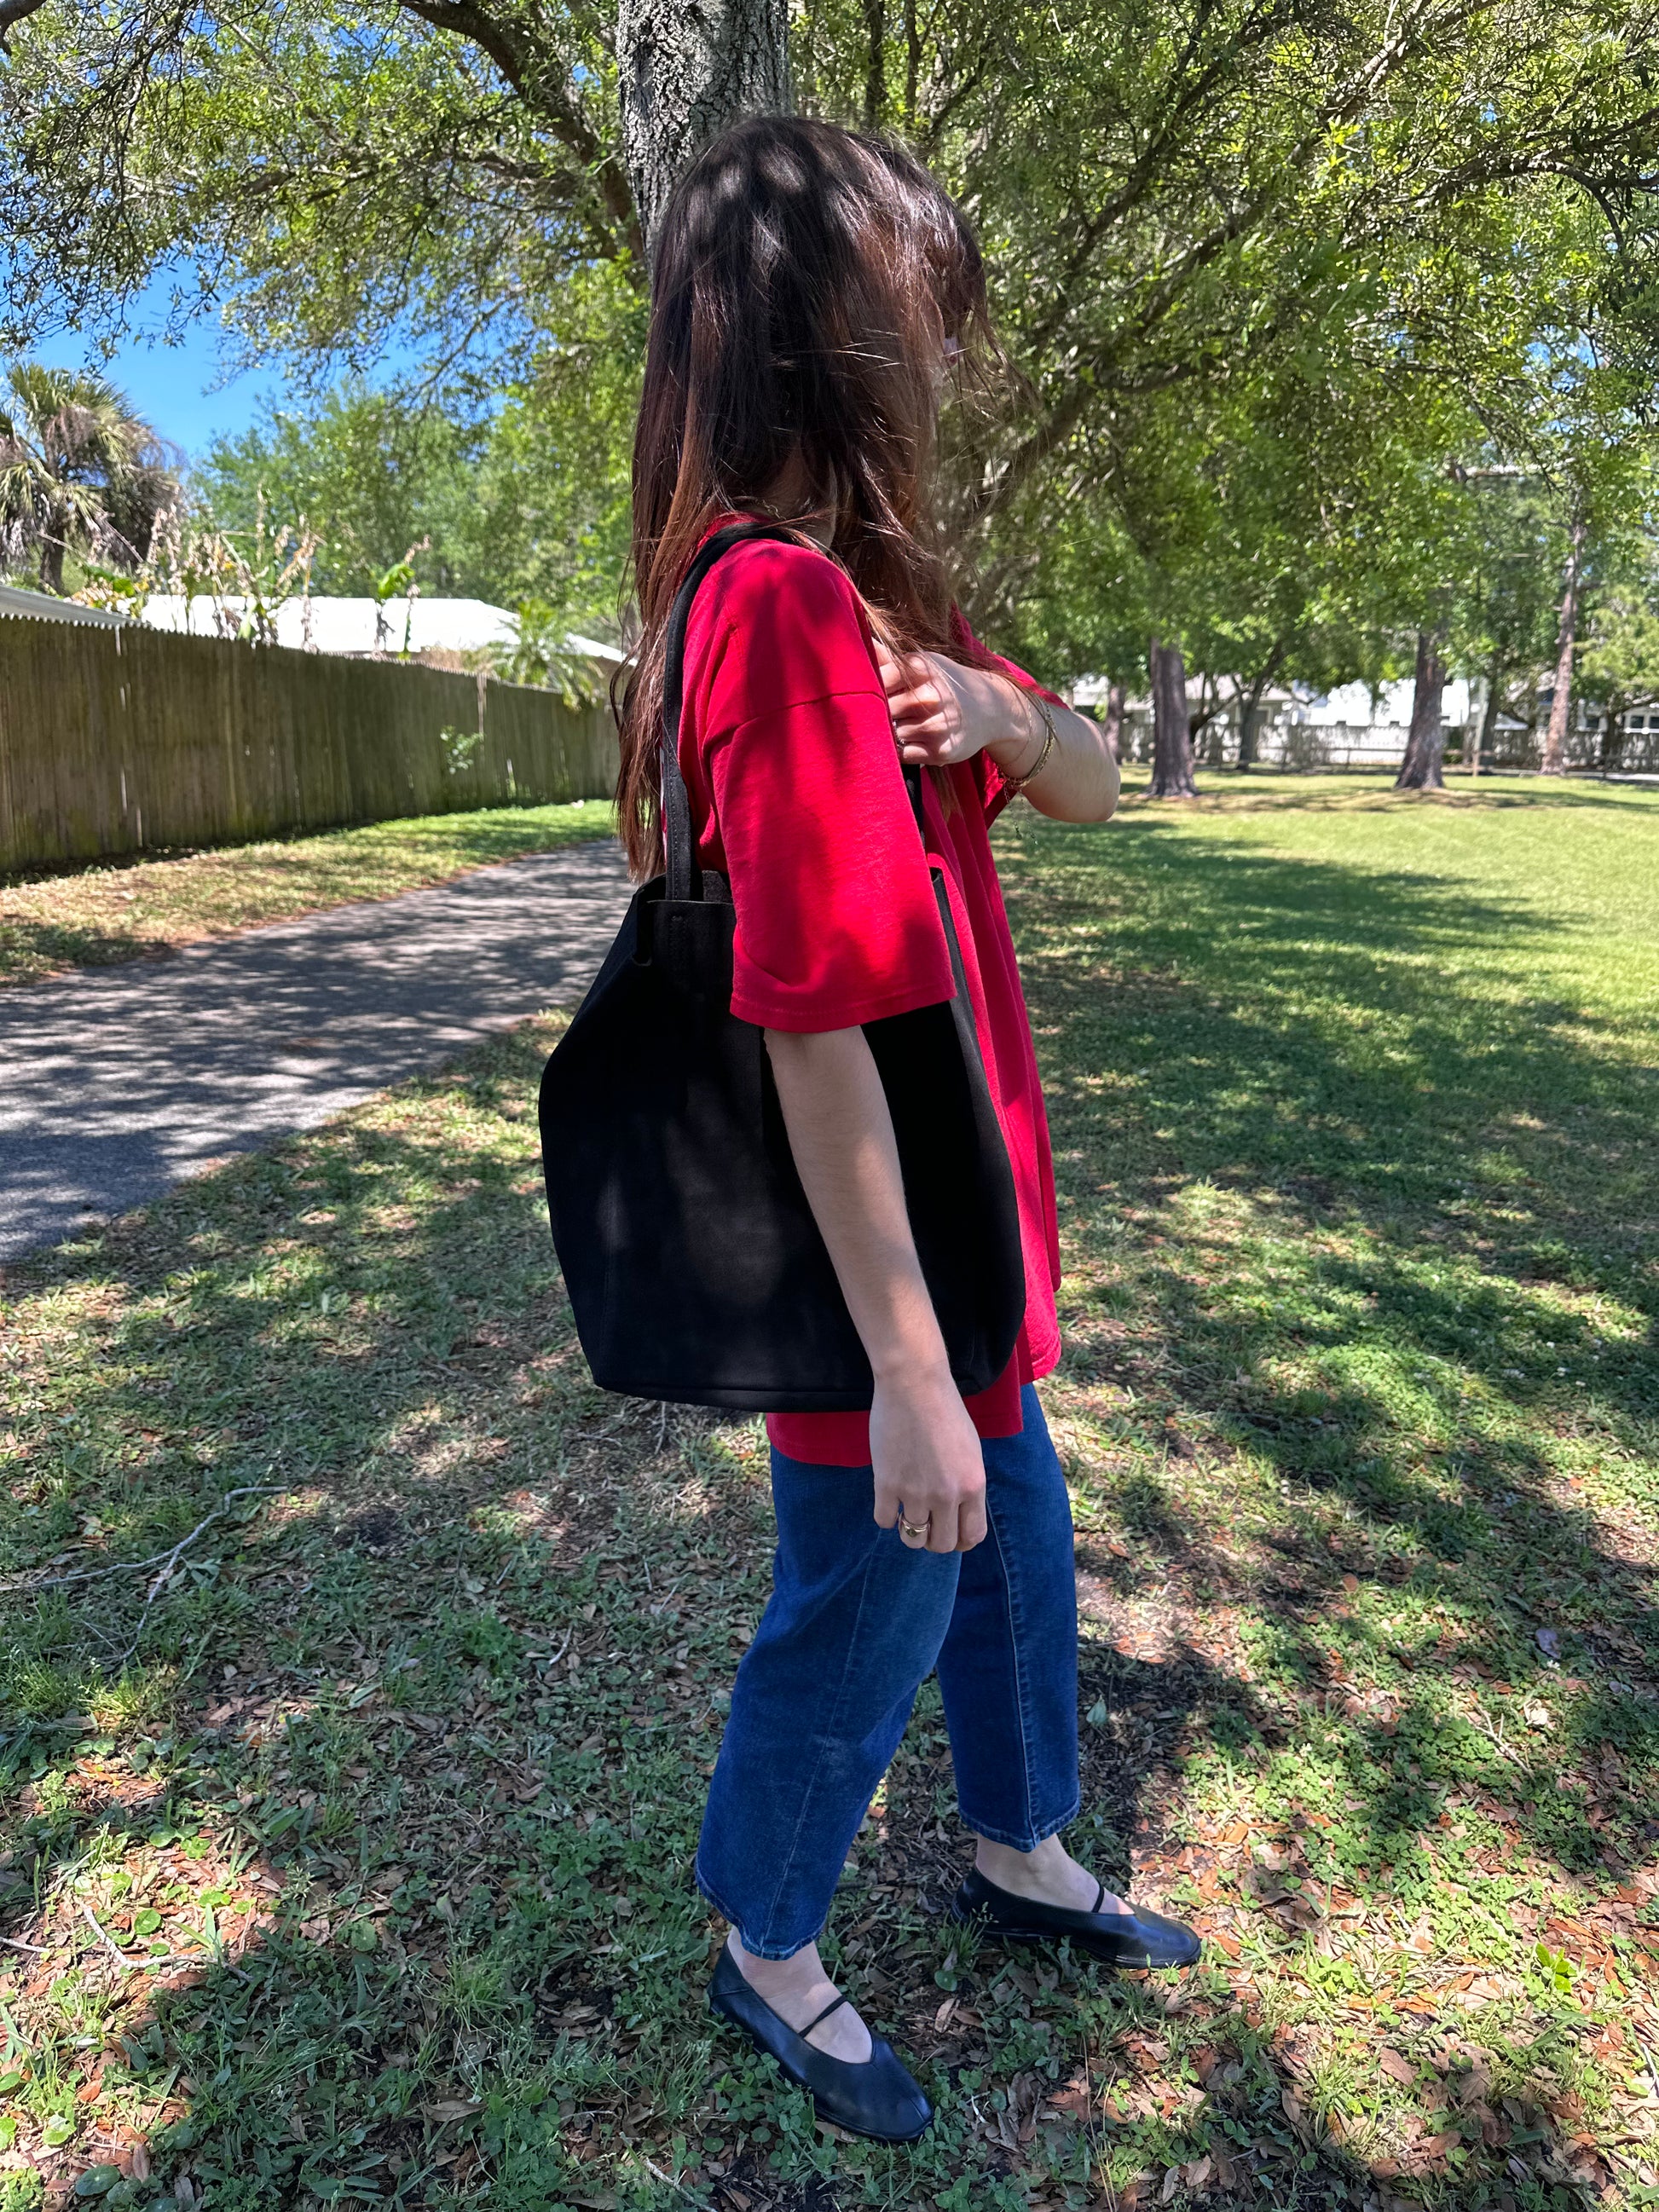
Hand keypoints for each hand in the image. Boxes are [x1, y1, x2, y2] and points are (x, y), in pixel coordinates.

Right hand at [869, 1367, 987, 1552]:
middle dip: (935, 1540)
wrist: (914, 1385)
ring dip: (910, 1530)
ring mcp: (915, 1492)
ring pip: (912, 1538)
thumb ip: (966, 1484)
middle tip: (927, 1526)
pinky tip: (889, 1499)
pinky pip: (885, 1521)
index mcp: (973, 1485)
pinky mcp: (887, 1485)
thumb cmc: (945, 1410)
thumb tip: (956, 1512)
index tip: (952, 1537)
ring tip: (907, 1512)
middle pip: (942, 1544)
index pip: (973, 1535)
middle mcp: (947, 1495)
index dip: (961, 1542)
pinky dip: (887, 1516)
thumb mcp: (971, 1450)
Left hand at [876, 642, 1037, 772]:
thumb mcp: (924, 664)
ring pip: (893, 733)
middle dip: (876, 714)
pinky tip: (907, 741)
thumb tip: (859, 635)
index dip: (869, 690)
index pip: (879, 681)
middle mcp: (931, 696)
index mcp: (922, 669)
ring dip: (889, 733)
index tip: (865, 694)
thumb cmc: (945, 683)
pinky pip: (904, 754)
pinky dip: (900, 750)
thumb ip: (888, 657)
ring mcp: (937, 725)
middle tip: (875, 715)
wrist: (990, 708)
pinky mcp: (940, 751)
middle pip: (884, 710)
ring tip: (897, 727)